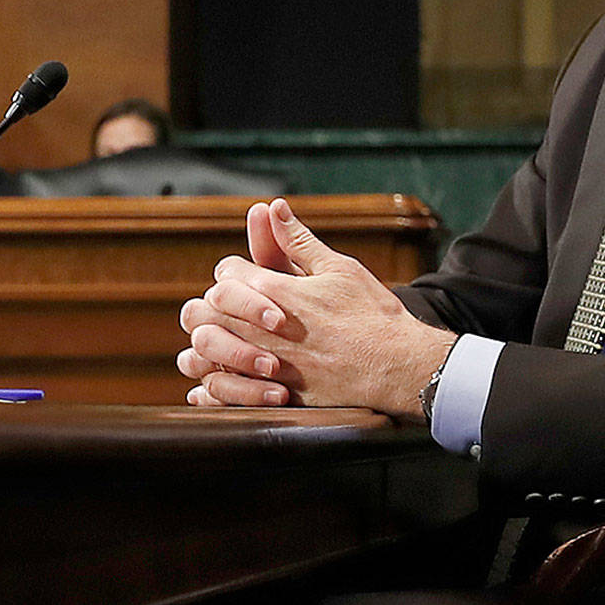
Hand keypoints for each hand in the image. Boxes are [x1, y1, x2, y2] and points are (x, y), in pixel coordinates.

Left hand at [177, 198, 453, 414]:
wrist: (398, 368)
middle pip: (206, 310)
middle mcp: (263, 329)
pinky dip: (215, 383)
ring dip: (209, 343)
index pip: (226, 273)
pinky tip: (222, 378)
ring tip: (220, 341)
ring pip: (208, 351)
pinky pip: (225, 392)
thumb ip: (298, 240)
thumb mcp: (338, 268)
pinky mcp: (273, 396)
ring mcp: (266, 365)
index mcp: (276, 292)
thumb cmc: (372, 315)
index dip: (232, 272)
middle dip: (210, 305)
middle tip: (222, 308)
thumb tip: (273, 208)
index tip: (244, 277)